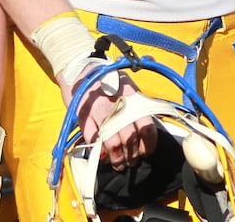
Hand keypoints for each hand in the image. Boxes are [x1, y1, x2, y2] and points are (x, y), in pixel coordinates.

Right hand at [33, 15, 157, 168]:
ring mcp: (100, 112)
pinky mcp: (83, 117)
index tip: (146, 151)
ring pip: (112, 144)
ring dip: (117, 159)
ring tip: (119, 164)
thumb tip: (150, 128)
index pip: (146, 126)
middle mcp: (118, 106)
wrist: (83, 69)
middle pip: (129, 139)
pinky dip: (99, 152)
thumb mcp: (130, 87)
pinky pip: (92, 140)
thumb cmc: (110, 80)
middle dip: (132, 156)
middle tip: (132, 162)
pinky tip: (103, 156)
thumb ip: (141, 105)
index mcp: (132, 98)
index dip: (148, 143)